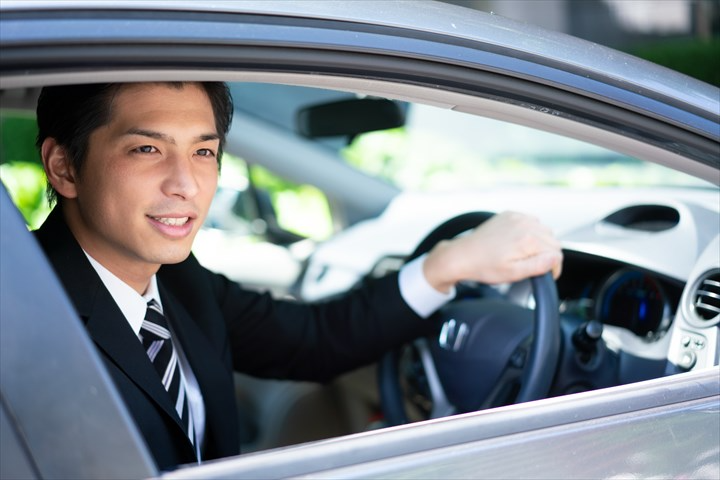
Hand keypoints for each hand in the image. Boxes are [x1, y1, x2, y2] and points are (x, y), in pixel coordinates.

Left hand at [422, 211, 562, 292]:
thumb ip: (538, 266)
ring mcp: (516, 217)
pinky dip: (530, 231)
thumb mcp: (513, 273)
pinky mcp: (509, 214)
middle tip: (533, 266)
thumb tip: (555, 259)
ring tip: (525, 255)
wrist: (463, 255)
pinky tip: (518, 242)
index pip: (556, 253)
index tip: (547, 274)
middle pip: (552, 240)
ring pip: (543, 230)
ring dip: (540, 242)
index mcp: (527, 240)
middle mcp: (524, 224)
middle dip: (548, 254)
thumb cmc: (484, 266)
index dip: (554, 267)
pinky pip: (530, 221)